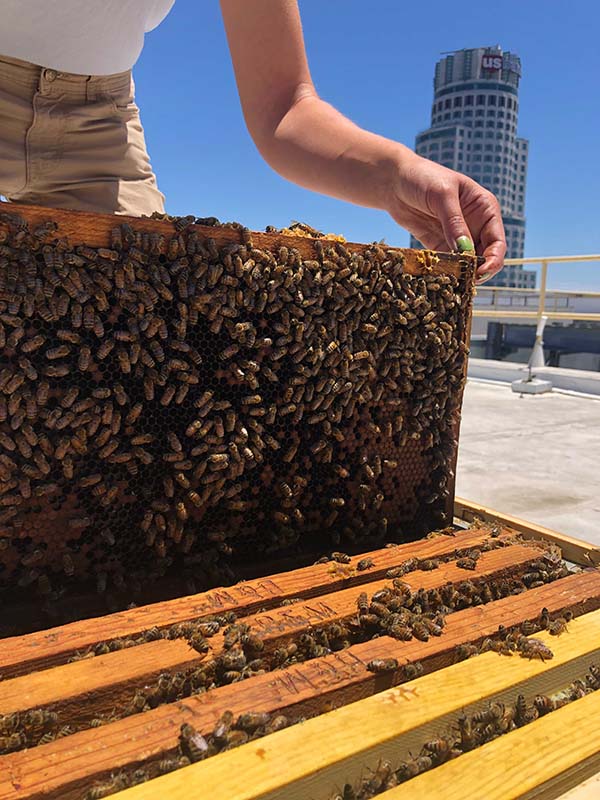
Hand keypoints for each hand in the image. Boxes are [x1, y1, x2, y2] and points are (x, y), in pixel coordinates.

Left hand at [385, 151, 505, 282]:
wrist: (395, 180)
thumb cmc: (423, 178)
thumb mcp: (442, 196)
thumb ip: (454, 222)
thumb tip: (465, 250)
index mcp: (484, 209)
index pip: (497, 241)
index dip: (493, 259)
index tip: (481, 272)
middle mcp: (475, 225)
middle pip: (485, 257)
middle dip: (478, 271)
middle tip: (466, 282)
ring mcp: (457, 237)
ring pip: (467, 264)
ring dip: (461, 275)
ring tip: (452, 283)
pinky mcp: (439, 246)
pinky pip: (447, 264)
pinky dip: (445, 272)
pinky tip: (439, 278)